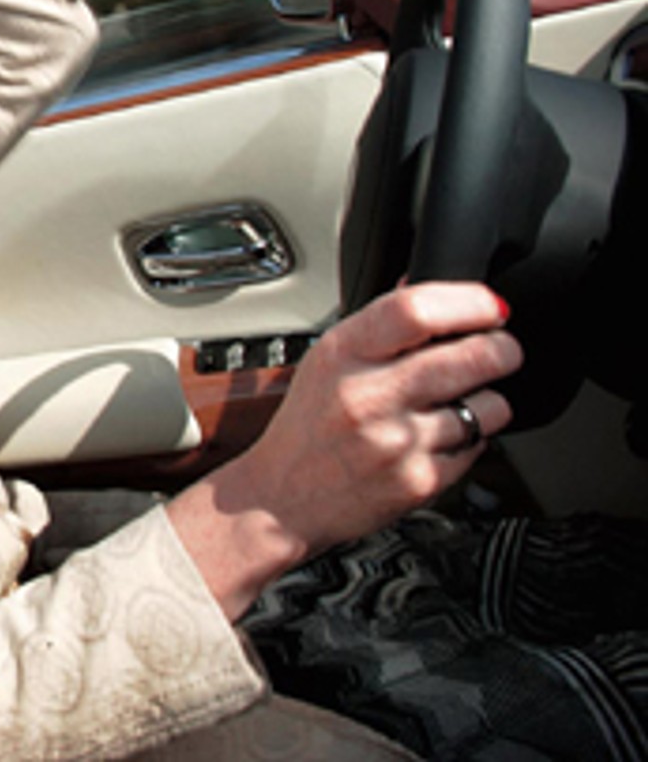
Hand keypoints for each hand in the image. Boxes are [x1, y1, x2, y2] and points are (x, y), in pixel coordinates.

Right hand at [167, 281, 520, 618]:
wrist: (281, 499)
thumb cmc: (306, 428)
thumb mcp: (325, 363)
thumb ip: (377, 327)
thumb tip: (421, 285)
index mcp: (342, 354)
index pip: (416, 310)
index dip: (469, 302)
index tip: (490, 306)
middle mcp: (368, 395)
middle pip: (472, 356)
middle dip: (503, 349)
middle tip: (501, 349)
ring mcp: (397, 441)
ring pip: (488, 406)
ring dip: (486, 402)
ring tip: (459, 404)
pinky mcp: (419, 481)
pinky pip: (477, 449)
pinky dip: (468, 442)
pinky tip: (437, 440)